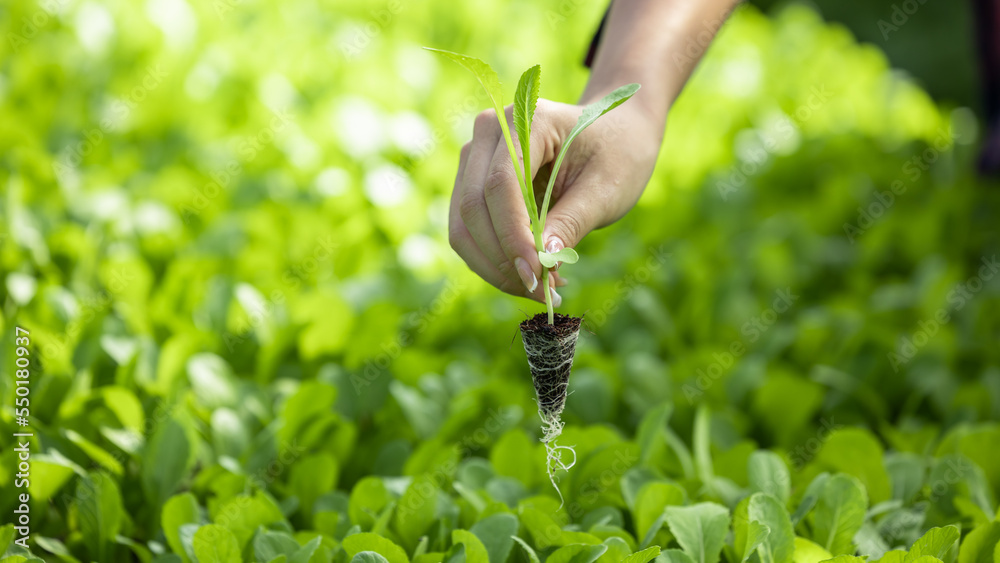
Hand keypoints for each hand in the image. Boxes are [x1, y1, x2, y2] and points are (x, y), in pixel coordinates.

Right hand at [448, 97, 662, 302]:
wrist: (615, 134)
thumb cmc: (617, 155)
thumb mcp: (606, 190)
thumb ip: (571, 222)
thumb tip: (541, 264)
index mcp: (529, 119)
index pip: (501, 184)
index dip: (512, 236)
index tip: (537, 277)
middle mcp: (491, 131)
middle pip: (473, 207)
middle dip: (503, 259)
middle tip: (542, 293)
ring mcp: (475, 156)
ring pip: (462, 225)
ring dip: (494, 266)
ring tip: (540, 289)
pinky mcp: (471, 183)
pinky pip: (467, 231)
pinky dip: (492, 261)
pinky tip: (529, 275)